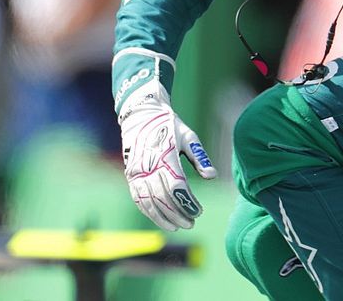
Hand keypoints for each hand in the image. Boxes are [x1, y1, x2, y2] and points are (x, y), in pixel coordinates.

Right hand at [118, 82, 216, 229]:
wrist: (142, 116)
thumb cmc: (170, 126)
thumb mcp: (188, 136)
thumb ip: (200, 157)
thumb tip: (212, 176)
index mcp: (165, 154)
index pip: (176, 185)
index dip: (187, 201)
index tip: (198, 211)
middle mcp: (148, 165)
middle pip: (163, 196)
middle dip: (177, 213)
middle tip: (191, 223)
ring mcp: (137, 172)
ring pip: (148, 201)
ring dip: (162, 217)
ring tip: (178, 226)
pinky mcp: (130, 176)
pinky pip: (138, 198)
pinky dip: (149, 212)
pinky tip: (160, 220)